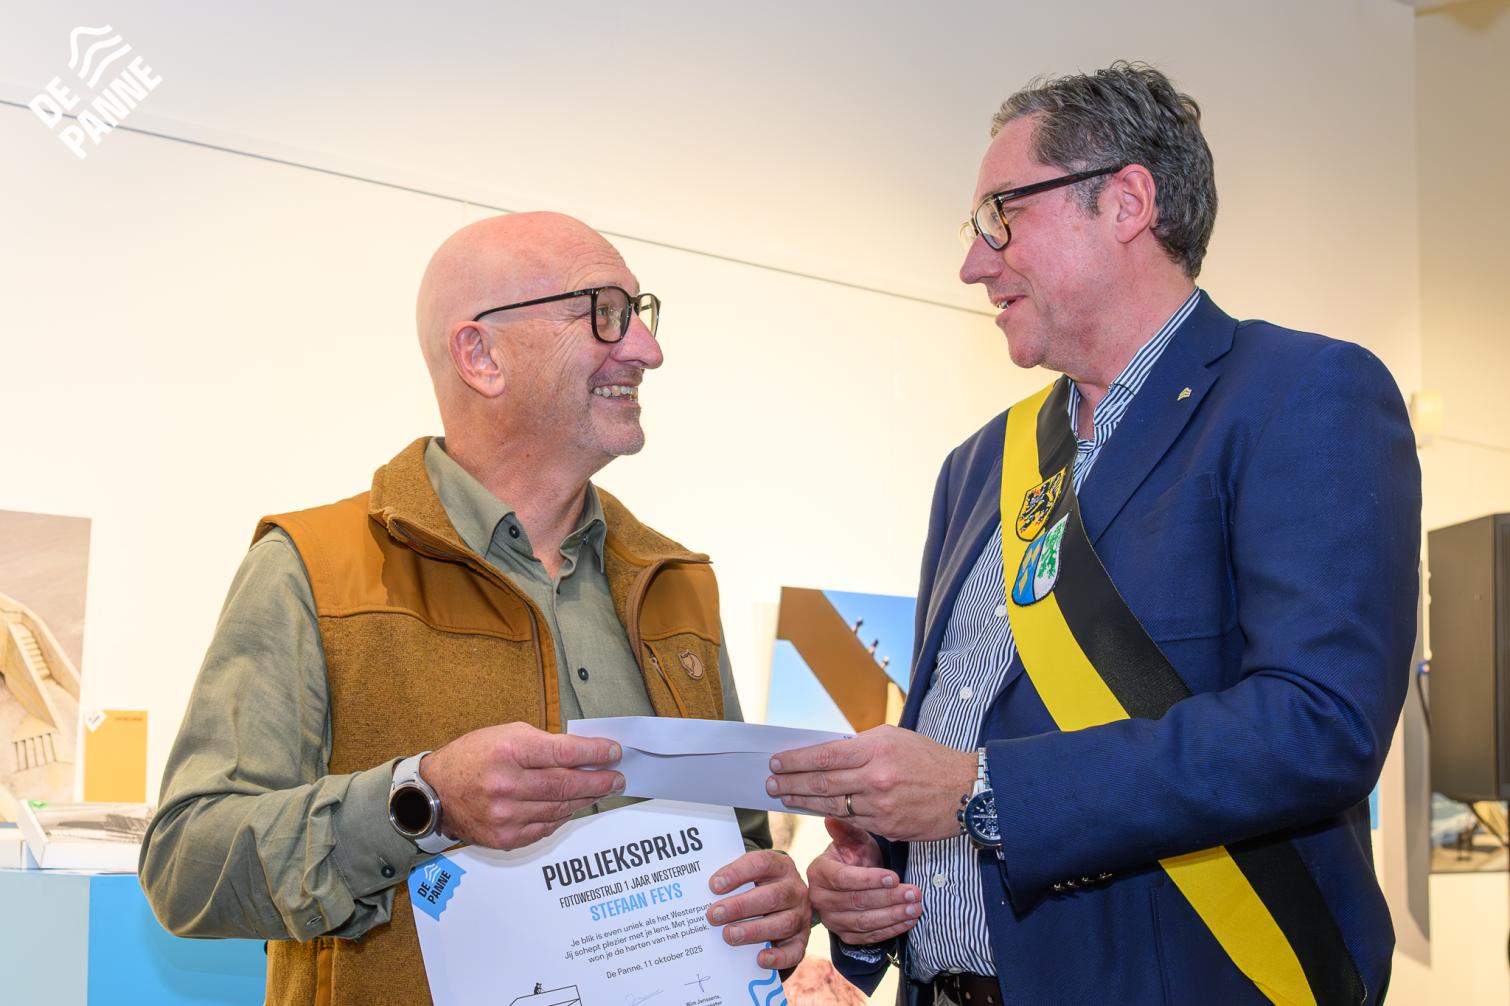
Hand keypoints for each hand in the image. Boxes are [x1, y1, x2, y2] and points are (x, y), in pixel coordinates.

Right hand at [418, 722, 622, 849]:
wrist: (434, 794)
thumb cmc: (471, 758)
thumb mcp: (505, 735)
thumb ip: (543, 744)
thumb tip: (582, 753)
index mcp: (508, 750)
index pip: (564, 752)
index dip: (595, 753)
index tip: (614, 752)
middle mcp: (507, 784)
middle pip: (566, 784)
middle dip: (599, 780)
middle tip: (617, 777)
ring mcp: (506, 814)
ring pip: (560, 809)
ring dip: (585, 799)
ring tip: (600, 791)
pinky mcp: (505, 837)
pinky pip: (546, 827)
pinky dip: (562, 816)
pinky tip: (572, 807)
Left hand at [704, 849, 809, 970]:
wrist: (784, 902)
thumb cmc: (758, 886)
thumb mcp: (750, 875)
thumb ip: (732, 880)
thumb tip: (702, 894)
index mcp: (779, 866)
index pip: (761, 863)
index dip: (737, 873)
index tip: (714, 885)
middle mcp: (794, 889)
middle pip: (771, 897)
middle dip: (740, 907)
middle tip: (713, 915)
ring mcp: (800, 915)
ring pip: (783, 923)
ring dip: (753, 931)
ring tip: (728, 935)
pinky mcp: (802, 939)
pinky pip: (795, 950)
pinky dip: (779, 957)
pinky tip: (760, 959)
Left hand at [766, 724, 974, 841]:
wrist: (966, 790)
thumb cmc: (929, 758)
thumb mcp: (894, 738)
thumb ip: (860, 746)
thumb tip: (826, 754)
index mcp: (876, 749)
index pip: (824, 755)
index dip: (795, 760)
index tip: (775, 762)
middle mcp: (875, 778)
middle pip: (822, 782)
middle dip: (790, 783)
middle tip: (770, 784)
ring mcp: (881, 806)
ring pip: (832, 805)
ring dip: (803, 802)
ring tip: (784, 798)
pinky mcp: (888, 827)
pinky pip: (852, 821)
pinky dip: (830, 815)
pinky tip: (815, 810)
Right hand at [807, 818, 920, 945]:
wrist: (855, 878)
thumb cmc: (855, 855)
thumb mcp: (853, 839)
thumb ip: (845, 830)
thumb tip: (831, 819)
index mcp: (819, 872)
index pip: (843, 878)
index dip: (869, 879)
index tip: (894, 877)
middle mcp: (820, 899)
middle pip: (856, 901)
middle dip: (889, 897)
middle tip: (914, 892)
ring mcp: (832, 920)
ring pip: (864, 922)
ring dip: (893, 915)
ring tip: (916, 908)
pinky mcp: (845, 936)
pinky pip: (869, 937)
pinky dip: (891, 930)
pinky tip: (908, 921)